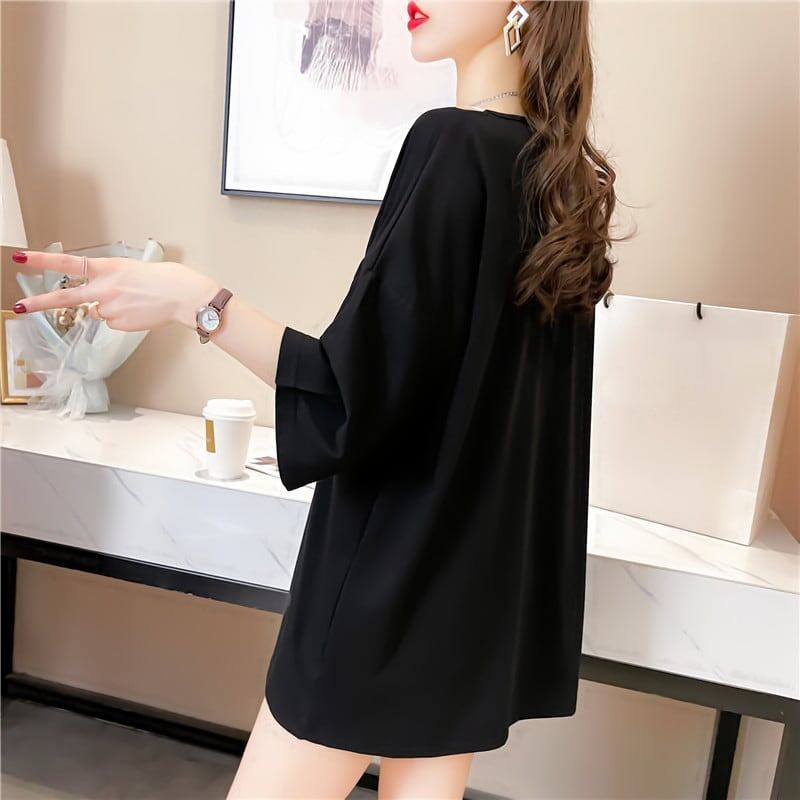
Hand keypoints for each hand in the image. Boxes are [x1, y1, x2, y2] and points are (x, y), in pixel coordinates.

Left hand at [10, 250, 220, 331]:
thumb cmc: (166, 279)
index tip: (21, 258)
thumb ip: (111, 278)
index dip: (42, 261)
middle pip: (66, 298)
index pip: (67, 264)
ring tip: (135, 302)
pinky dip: (123, 319)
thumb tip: (101, 296)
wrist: (184, 296)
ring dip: (110, 308)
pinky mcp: (120, 324)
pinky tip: (139, 311)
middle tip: (21, 306)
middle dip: (40, 303)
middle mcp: (104, 288)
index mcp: (107, 268)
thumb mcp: (132, 268)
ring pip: (99, 312)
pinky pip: (114, 322)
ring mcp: (111, 308)